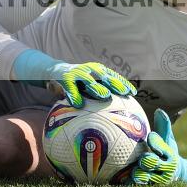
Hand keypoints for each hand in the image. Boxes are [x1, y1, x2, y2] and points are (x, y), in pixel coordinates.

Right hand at [13, 49, 135, 107]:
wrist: (53, 71)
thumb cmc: (76, 84)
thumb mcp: (87, 86)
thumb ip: (97, 97)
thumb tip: (112, 115)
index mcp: (98, 72)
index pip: (114, 77)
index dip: (123, 83)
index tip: (133, 93)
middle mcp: (90, 70)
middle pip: (105, 77)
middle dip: (115, 84)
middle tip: (124, 93)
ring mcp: (77, 73)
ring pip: (89, 80)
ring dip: (97, 87)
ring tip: (105, 95)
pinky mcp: (65, 77)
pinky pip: (70, 88)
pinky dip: (74, 96)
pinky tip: (78, 105)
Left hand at [130, 109, 186, 184]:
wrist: (177, 176)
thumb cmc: (168, 153)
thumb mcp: (169, 141)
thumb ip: (164, 127)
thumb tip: (159, 110)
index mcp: (170, 156)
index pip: (162, 147)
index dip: (156, 142)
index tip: (150, 136)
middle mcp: (165, 170)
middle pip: (151, 162)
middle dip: (145, 159)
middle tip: (140, 157)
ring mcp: (157, 180)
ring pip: (143, 176)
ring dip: (136, 173)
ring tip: (131, 170)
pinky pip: (136, 186)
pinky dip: (128, 184)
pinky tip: (120, 180)